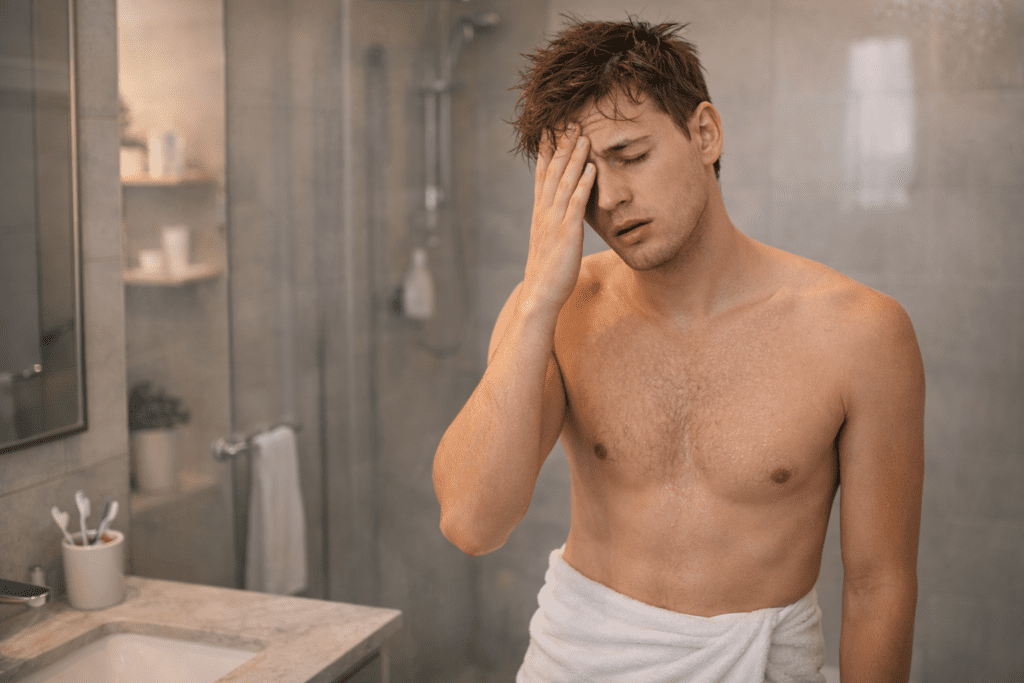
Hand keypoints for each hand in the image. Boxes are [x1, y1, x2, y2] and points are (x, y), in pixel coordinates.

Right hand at [521, 123, 595, 314]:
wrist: (540, 295)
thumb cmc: (548, 273)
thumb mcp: (549, 243)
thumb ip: (554, 225)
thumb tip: (562, 218)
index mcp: (540, 213)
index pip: (542, 176)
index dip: (546, 152)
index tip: (550, 131)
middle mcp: (544, 212)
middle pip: (552, 172)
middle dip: (561, 146)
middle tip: (569, 122)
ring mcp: (554, 221)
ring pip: (564, 182)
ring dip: (574, 157)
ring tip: (583, 136)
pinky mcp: (566, 233)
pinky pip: (575, 203)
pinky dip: (583, 184)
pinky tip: (591, 167)